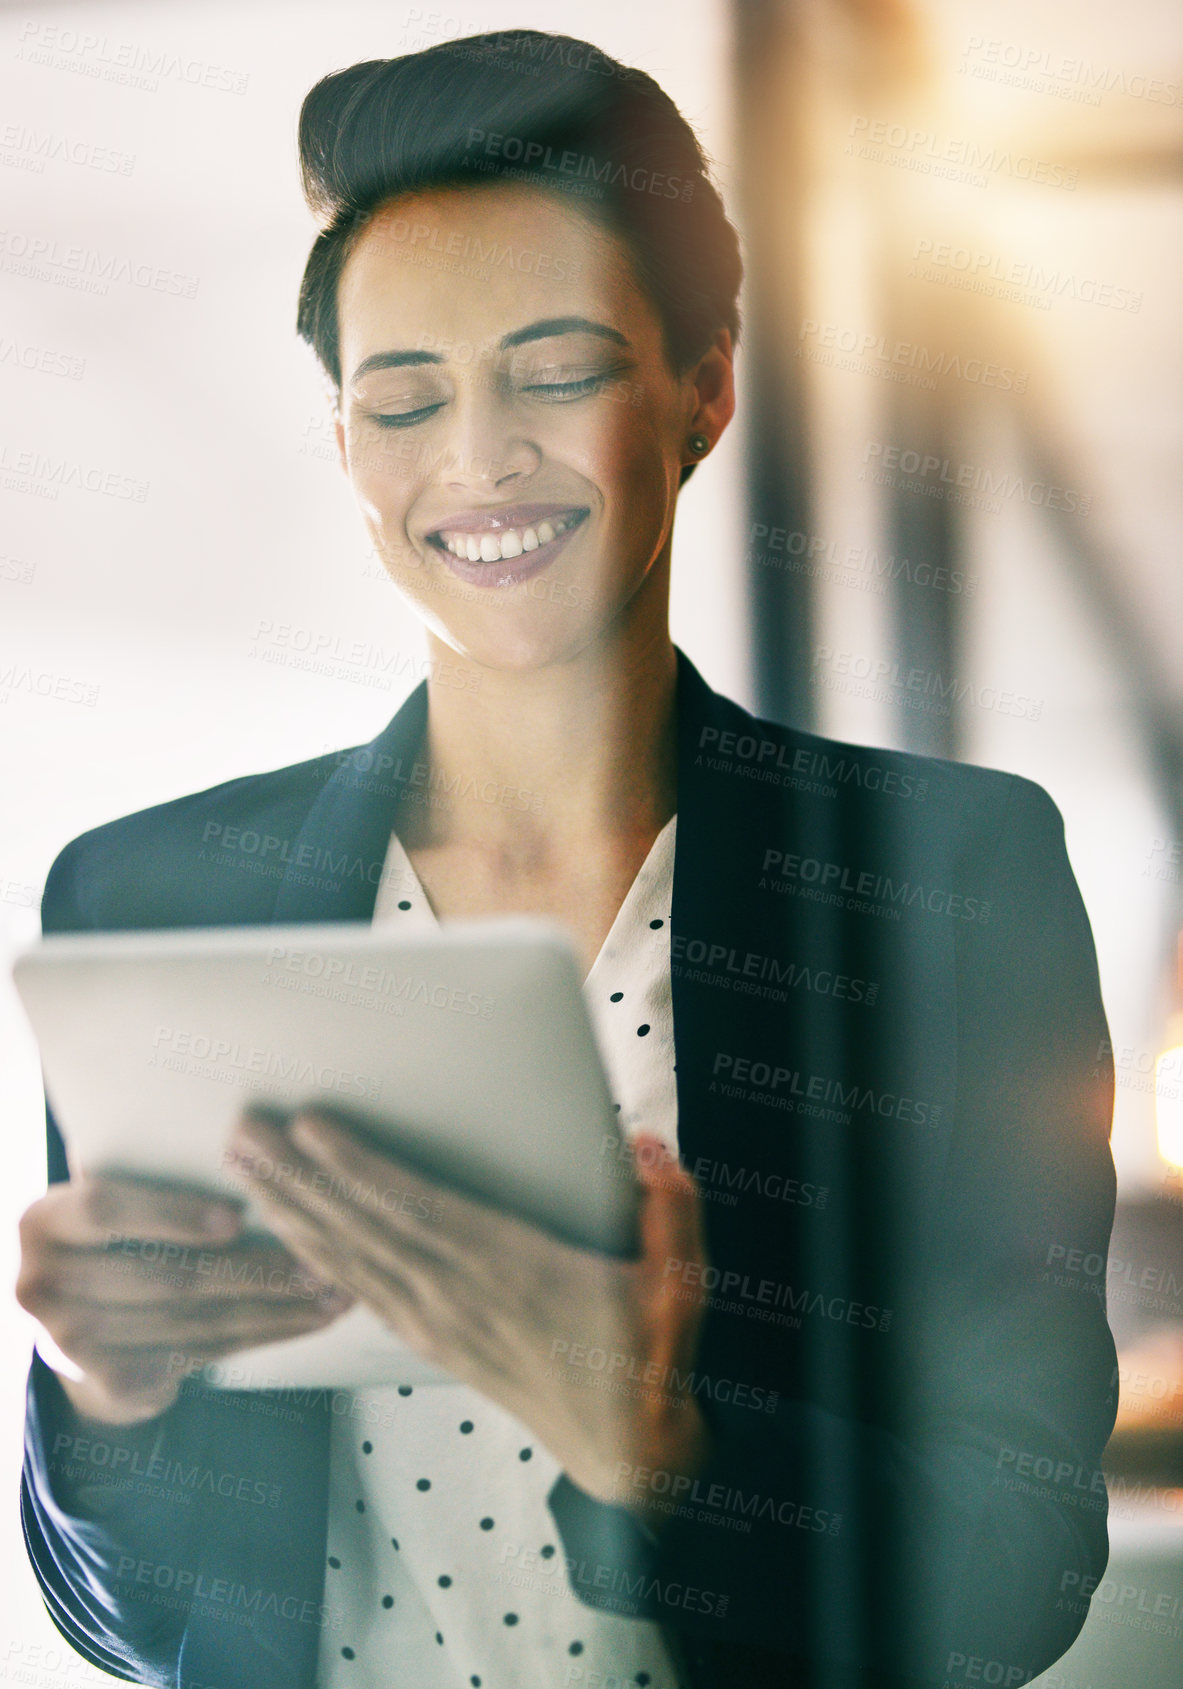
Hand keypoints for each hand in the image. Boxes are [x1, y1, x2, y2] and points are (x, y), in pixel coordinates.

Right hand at [16, 1174, 353, 1424]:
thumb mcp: (115, 1203)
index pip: (105, 1212)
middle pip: (165, 1277)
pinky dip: (265, 1334)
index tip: (235, 1219)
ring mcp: (73, 1344)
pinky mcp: (113, 1383)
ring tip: (333, 1290)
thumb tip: (252, 1137)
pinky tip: (309, 1319)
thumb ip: (151, 1176)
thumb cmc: (118, 1241)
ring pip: (195, 1319)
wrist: (81, 1329)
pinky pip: (204, 1352)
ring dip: (274, 1306)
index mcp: (43, 1222)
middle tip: (320, 1258)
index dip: (171, 1215)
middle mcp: (44, 1286)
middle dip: (253, 1268)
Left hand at [228, 1107, 712, 1514]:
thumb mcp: (679, 1283)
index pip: (418, 1211)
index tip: (311, 1127)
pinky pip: (361, 1293)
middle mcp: (460, 1296)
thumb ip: (670, 1210)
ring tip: (244, 1165)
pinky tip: (287, 1234)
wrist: (627, 1447)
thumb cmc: (646, 1354)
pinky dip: (316, 1260)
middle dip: (298, 1178)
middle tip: (243, 1128)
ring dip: (293, 1211)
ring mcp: (439, 1323)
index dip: (360, 1170)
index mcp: (512, 1270)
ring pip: (349, 1260)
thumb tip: (646, 1146)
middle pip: (363, 1229)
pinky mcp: (433, 1341)